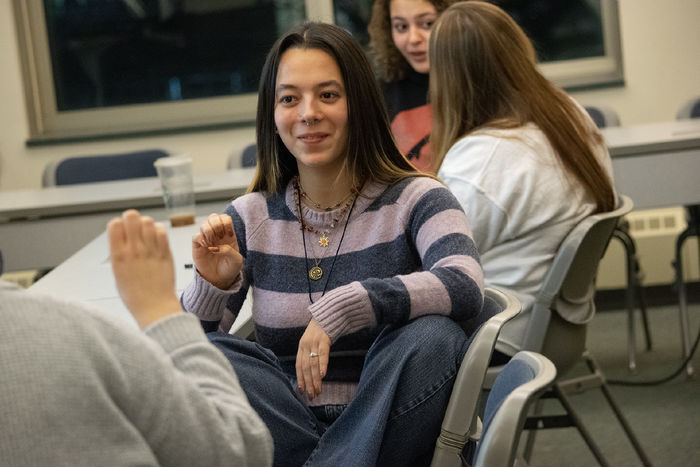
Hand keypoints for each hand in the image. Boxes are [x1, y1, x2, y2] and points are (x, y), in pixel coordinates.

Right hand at [108, 209, 180, 328]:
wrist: (155, 306)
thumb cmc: (135, 295)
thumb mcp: (117, 273)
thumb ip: (119, 253)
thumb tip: (121, 237)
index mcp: (119, 255)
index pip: (114, 224)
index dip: (118, 224)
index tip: (121, 230)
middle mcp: (135, 250)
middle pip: (132, 216)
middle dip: (131, 219)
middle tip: (134, 228)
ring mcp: (151, 250)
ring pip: (148, 221)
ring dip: (146, 224)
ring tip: (146, 234)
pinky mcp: (166, 252)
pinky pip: (162, 231)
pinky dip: (159, 230)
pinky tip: (156, 239)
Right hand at [192, 213, 242, 289]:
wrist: (219, 279)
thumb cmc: (230, 268)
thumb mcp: (237, 261)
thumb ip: (231, 251)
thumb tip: (218, 247)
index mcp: (228, 234)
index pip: (226, 218)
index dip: (226, 223)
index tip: (229, 236)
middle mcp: (217, 234)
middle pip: (214, 217)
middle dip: (217, 225)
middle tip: (219, 238)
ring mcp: (206, 239)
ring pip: (204, 224)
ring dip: (209, 232)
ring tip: (212, 244)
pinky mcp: (198, 246)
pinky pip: (195, 236)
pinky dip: (201, 239)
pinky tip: (207, 247)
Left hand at [295, 319, 330, 399]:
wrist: (330, 311)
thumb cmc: (322, 329)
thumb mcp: (312, 340)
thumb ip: (311, 353)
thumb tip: (313, 371)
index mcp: (301, 346)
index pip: (298, 366)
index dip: (300, 379)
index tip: (302, 391)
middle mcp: (305, 345)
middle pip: (305, 368)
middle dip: (308, 384)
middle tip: (311, 396)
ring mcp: (314, 342)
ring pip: (313, 364)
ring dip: (315, 380)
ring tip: (318, 391)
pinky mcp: (324, 338)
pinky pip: (322, 354)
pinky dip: (322, 365)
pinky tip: (323, 375)